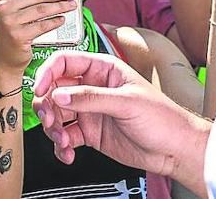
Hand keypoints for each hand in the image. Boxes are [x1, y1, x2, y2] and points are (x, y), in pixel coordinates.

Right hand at [0, 0, 76, 73]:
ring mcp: (10, 22)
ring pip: (42, 9)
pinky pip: (43, 25)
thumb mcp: (6, 8)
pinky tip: (61, 19)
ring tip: (70, 5)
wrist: (4, 59)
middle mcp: (3, 8)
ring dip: (60, 6)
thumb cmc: (8, 32)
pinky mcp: (19, 36)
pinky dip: (55, 21)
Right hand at [32, 50, 191, 175]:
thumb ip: (90, 98)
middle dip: (47, 106)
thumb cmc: (163, 117)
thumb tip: (60, 94)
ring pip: (56, 114)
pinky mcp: (90, 133)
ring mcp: (90, 111)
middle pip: (55, 89)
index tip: (40, 89)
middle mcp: (93, 88)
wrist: (175, 149)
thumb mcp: (126, 103)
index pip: (65, 63)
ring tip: (62, 140)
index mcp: (102, 70)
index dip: (47, 73)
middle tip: (50, 121)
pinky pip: (66, 136)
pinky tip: (68, 152)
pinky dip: (61, 146)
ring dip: (53, 129)